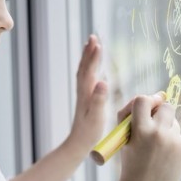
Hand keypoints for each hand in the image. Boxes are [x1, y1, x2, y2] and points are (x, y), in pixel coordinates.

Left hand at [67, 35, 107, 152]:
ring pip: (84, 71)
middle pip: (85, 67)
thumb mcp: (96, 117)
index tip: (98, 44)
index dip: (93, 58)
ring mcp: (83, 94)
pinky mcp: (85, 98)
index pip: (89, 71)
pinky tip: (93, 67)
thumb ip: (99, 100)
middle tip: (93, 37)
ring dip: (87, 57)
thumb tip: (102, 82)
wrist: (77, 143)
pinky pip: (86, 78)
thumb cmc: (89, 133)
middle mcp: (83, 91)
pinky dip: (88, 68)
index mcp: (86, 94)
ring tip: (91, 45)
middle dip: (89, 52)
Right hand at [118, 93, 180, 180]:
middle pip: (166, 106)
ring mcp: (175, 141)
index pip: (143, 100)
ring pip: (174, 120)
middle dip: (159, 109)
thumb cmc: (130, 164)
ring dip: (166, 125)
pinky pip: (179, 135)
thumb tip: (151, 98)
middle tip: (154, 118)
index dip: (145, 100)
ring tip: (156, 144)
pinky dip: (172, 139)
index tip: (146, 105)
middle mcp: (160, 133)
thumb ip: (132, 117)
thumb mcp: (124, 139)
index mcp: (141, 130)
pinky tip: (164, 154)